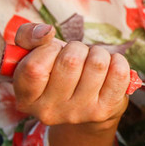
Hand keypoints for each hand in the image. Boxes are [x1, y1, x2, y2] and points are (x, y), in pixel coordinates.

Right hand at [12, 23, 130, 127]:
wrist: (84, 106)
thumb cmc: (56, 72)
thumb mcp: (33, 54)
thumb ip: (27, 37)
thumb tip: (46, 32)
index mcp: (26, 100)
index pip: (34, 68)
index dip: (48, 49)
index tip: (54, 51)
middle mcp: (49, 111)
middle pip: (70, 61)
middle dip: (76, 48)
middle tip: (76, 55)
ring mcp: (78, 113)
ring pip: (97, 63)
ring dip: (97, 53)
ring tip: (92, 61)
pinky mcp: (104, 110)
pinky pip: (119, 73)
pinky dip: (117, 61)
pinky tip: (109, 68)